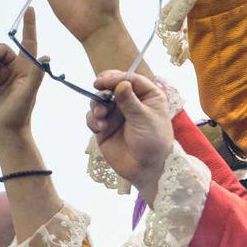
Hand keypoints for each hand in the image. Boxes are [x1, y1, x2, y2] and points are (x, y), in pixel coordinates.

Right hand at [0, 9, 45, 141]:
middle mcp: (15, 69)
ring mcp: (2, 76)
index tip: (30, 9)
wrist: (5, 132)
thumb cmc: (19, 114)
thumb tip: (45, 56)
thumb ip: (35, 75)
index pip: (29, 42)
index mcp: (27, 69)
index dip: (29, 25)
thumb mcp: (27, 94)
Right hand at [86, 71, 174, 199]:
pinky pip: (93, 117)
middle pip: (111, 86)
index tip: (103, 80)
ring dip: (97, 105)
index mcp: (147, 96)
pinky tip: (100, 127)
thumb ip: (130, 101)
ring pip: (99, 101)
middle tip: (97, 88)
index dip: (116, 77)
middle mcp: (131, 102)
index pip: (130, 79)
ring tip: (101, 115)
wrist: (146, 168)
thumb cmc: (153, 142)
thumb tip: (121, 83)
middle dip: (103, 88)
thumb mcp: (144, 119)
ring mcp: (116, 114)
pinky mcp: (105, 127)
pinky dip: (93, 120)